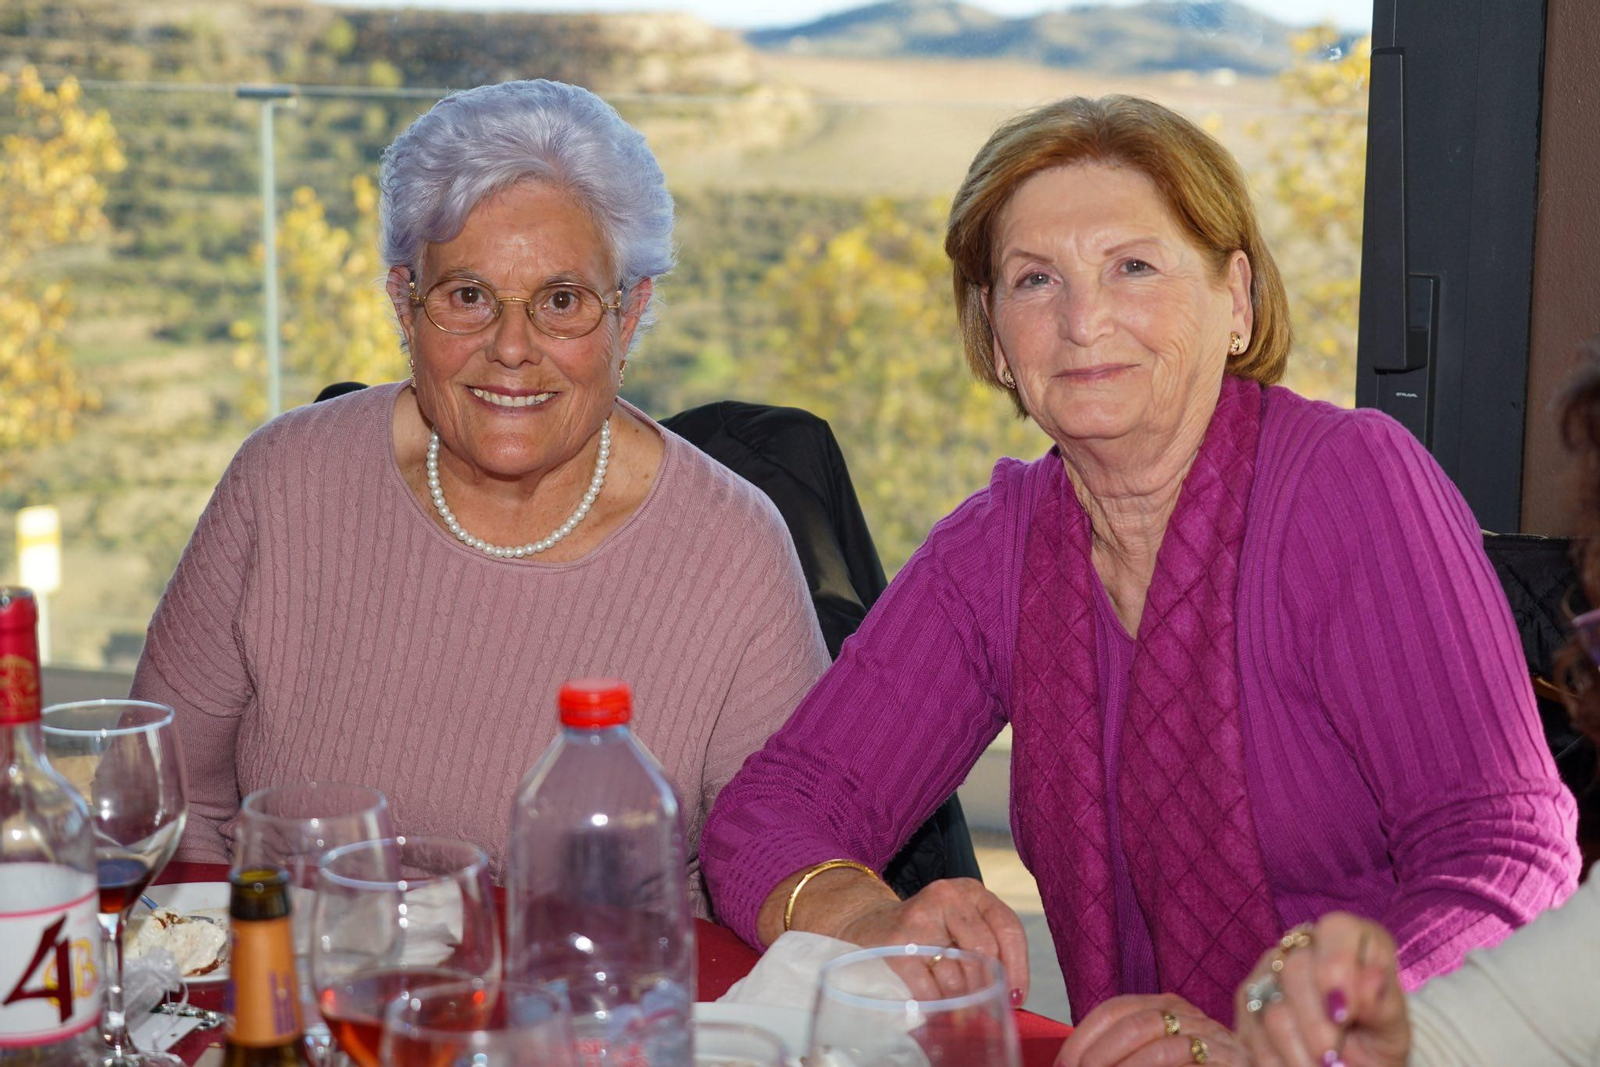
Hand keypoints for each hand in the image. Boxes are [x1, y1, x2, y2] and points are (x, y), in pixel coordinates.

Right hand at [831, 877, 1029, 1004]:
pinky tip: (935, 1006)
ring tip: (955, 1007)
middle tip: (984, 1009)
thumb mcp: (960, 924)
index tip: (1018, 996)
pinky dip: (936, 1005)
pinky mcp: (897, 944)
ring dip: (960, 1001)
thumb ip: (987, 946)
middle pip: (984, 951)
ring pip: (957, 975)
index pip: (1008, 926)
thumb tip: (1012, 996)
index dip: (1018, 966)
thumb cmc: (926, 933)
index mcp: (971, 892)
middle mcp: (947, 897)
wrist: (869, 926)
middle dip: (986, 987)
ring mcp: (920, 918)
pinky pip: (929, 989)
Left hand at [1055, 994, 1246, 1066]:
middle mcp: (1191, 1017)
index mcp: (1167, 1009)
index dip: (1083, 1037)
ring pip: (1160, 1043)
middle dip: (1099, 1054)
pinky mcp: (1232, 1061)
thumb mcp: (1150, 1058)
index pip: (1116, 1009)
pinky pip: (1190, 1060)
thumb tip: (1073, 1064)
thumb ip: (1123, 1055)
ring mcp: (1216, 1039)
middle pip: (1136, 1021)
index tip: (1065, 1062)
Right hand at [1233, 914, 1408, 1066]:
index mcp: (1349, 938)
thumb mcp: (1391, 1028)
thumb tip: (1373, 979)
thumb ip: (1382, 1004)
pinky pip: (1255, 1035)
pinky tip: (1303, 1066)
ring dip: (1301, 1053)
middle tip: (1334, 1058)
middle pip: (1295, 969)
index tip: (1345, 1014)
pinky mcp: (1247, 1002)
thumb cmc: (1376, 1040)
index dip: (1337, 968)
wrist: (1353, 1065)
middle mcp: (1302, 946)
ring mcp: (1269, 971)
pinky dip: (1282, 1062)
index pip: (1336, 931)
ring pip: (1273, 1009)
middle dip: (1317, 1025)